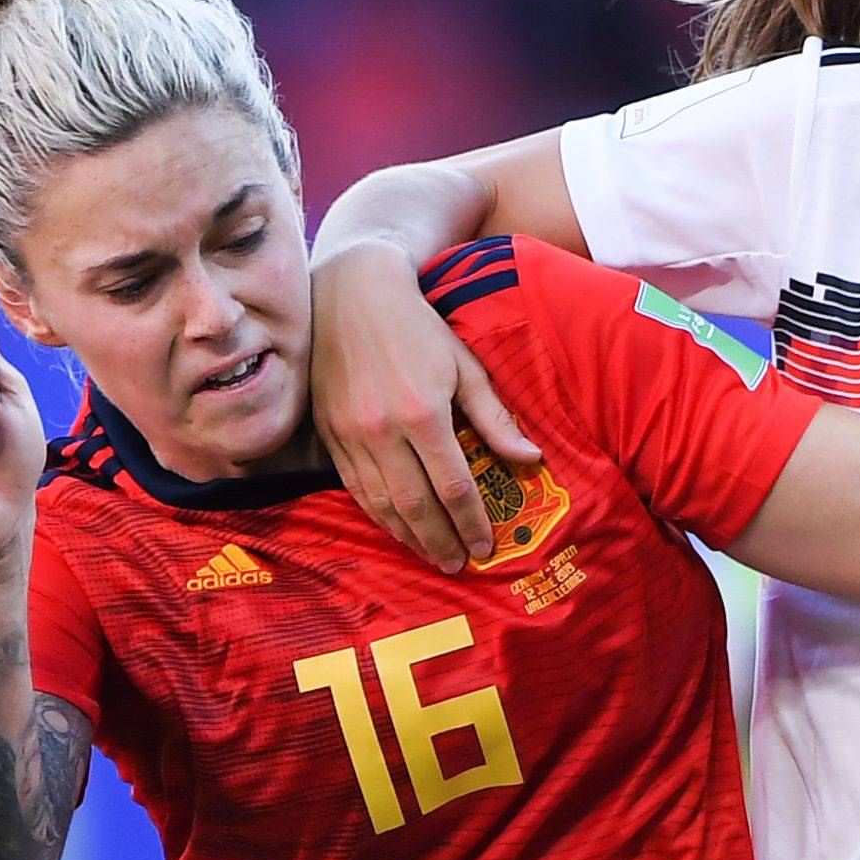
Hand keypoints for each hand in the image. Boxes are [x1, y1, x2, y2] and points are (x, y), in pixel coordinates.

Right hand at [311, 239, 542, 571]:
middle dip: (440, 542)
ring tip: (430, 556)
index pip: (453, 487)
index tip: (484, 547)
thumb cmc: (418, 327)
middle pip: (416, 506)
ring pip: (381, 504)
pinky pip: (354, 488)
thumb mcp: (464, 366)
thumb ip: (494, 419)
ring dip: (408, 537)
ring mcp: (350, 434)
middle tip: (457, 565)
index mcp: (423, 413)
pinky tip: (397, 528)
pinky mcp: (328, 433)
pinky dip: (377, 515)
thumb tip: (531, 459)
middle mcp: (382, 430)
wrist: (350, 294)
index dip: (471, 523)